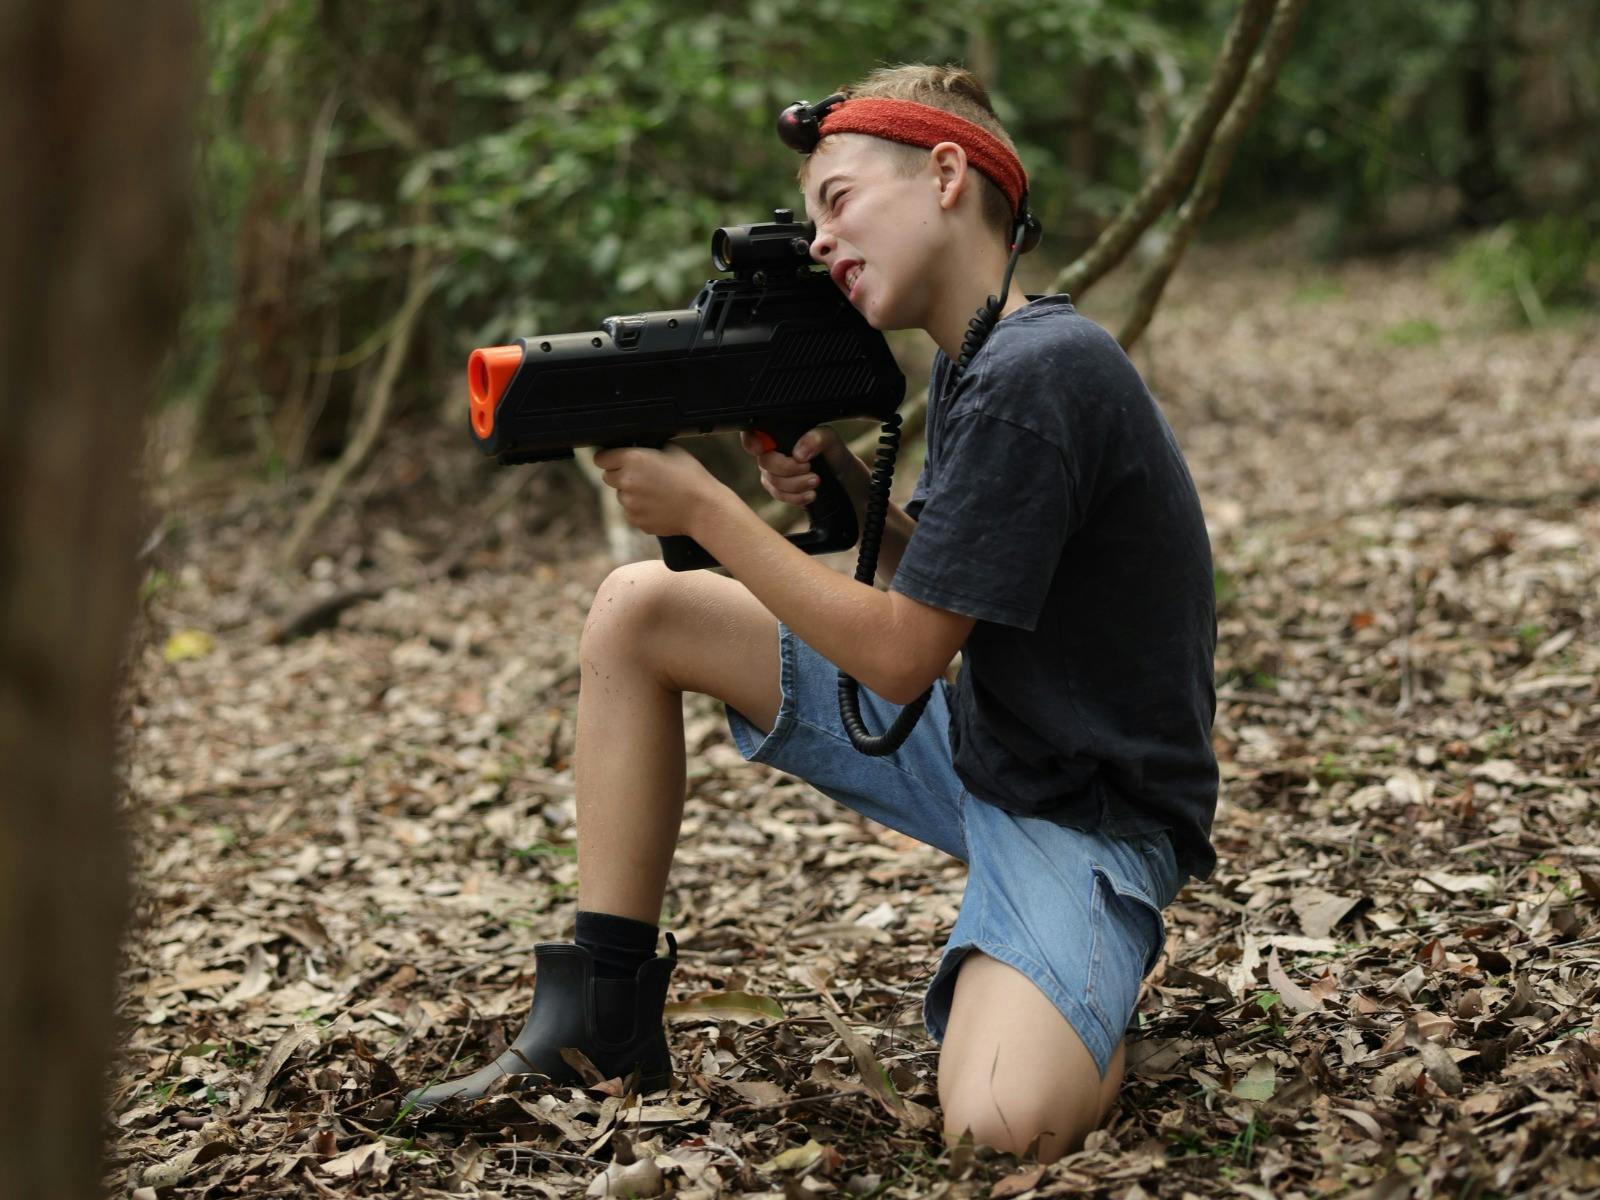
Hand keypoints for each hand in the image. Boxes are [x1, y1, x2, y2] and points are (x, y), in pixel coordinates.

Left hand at [591, 443, 725, 536]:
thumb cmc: (691, 477)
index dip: (609, 458)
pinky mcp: (636, 521)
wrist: (704, 508)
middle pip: (608, 477)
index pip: (601, 458)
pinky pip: (632, 512)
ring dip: (632, 493)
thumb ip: (649, 448)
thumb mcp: (672, 450)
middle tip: (642, 476)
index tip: (615, 460)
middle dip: (620, 475)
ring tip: (657, 492)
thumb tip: (638, 447)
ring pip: (621, 496)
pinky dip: (641, 509)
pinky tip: (659, 505)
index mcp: (632, 459)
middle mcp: (626, 481)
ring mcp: (630, 504)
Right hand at [739, 426, 861, 509]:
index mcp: (783, 434)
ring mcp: (775, 473)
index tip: (761, 448)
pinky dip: (795, 497)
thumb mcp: (832, 442)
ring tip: (816, 481)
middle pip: (764, 461)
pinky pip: (778, 496)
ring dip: (795, 484)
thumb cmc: (837, 459)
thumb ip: (817, 438)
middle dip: (786, 468)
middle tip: (809, 468)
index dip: (751, 440)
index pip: (755, 432)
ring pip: (771, 480)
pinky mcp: (781, 491)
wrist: (848, 486)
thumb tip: (798, 452)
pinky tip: (811, 495)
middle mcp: (775, 452)